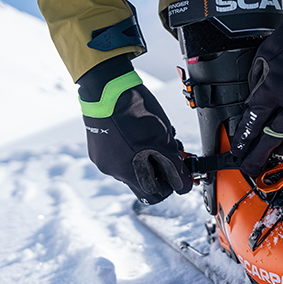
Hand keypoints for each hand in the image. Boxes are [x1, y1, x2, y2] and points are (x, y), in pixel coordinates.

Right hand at [79, 57, 191, 204]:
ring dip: (147, 156)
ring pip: (132, 166)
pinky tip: (139, 130)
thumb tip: (184, 184)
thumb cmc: (134, 111)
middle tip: (171, 151)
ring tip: (156, 136)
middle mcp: (112, 170)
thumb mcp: (163, 140)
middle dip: (160, 168)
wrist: (105, 87)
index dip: (170, 186)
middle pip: (143, 181)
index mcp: (128, 173)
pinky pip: (120, 154)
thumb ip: (174, 165)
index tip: (178, 172)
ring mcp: (103, 158)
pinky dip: (133, 148)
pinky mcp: (98, 146)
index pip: (154, 196)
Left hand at [231, 0, 282, 175]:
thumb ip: (257, 78)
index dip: (244, 138)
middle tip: (249, 167)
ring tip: (271, 158)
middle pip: (270, 136)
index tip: (238, 148)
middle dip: (257, 154)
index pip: (254, 121)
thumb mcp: (266, 53)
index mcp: (273, 88)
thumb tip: (253, 97)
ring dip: (279, 151)